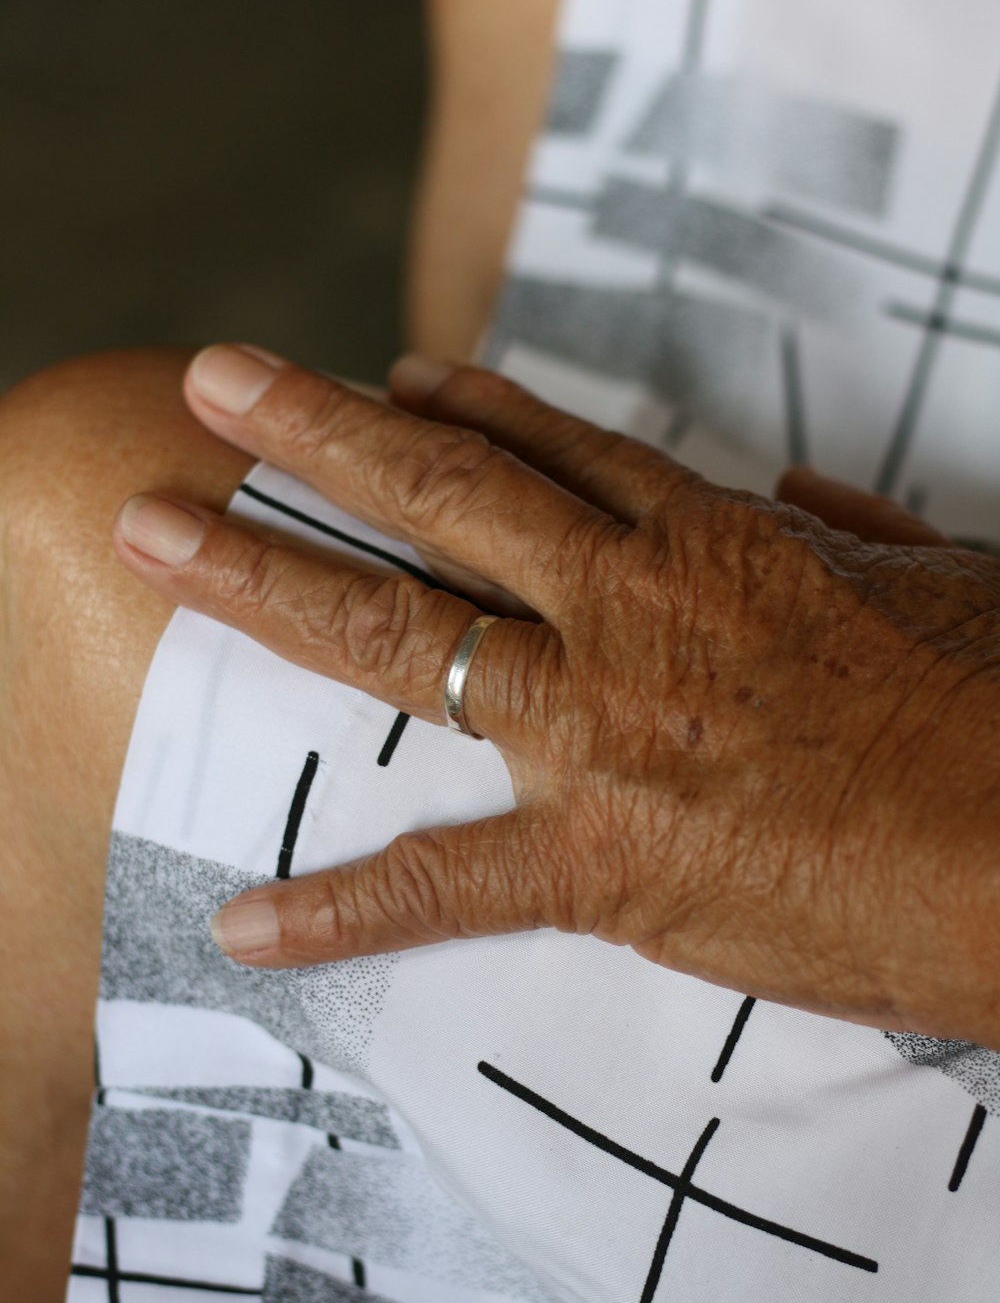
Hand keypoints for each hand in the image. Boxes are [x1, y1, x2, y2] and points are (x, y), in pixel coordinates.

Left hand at [113, 344, 999, 1046]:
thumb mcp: (948, 579)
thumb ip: (855, 531)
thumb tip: (801, 493)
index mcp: (711, 542)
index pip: (555, 451)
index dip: (461, 403)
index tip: (387, 376)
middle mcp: (628, 611)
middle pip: (443, 495)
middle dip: (315, 432)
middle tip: (214, 382)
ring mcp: (602, 731)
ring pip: (404, 633)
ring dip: (268, 578)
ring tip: (157, 533)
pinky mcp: (608, 865)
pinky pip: (451, 886)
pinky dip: (346, 912)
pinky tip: (247, 926)